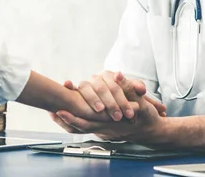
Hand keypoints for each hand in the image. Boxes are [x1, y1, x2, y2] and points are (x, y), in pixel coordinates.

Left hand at [50, 89, 166, 141]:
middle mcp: (105, 130)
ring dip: (68, 122)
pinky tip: (66, 116)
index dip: (73, 117)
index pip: (88, 122)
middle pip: (81, 127)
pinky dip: (75, 123)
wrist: (153, 132)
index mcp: (112, 124)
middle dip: (65, 120)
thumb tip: (117, 73)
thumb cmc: (147, 117)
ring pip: (82, 128)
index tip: (60, 110)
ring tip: (53, 113)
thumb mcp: (141, 101)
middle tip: (51, 111)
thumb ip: (128, 86)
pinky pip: (87, 128)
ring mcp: (104, 132)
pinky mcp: (104, 130)